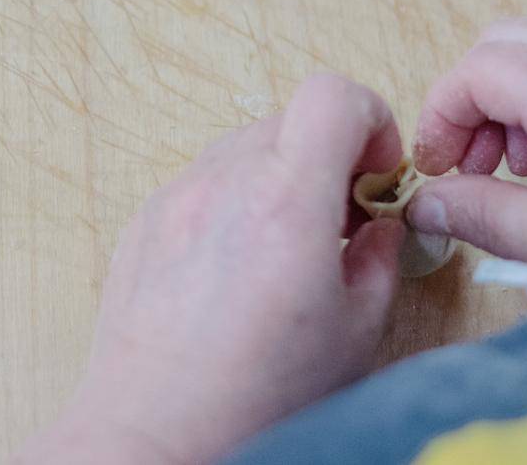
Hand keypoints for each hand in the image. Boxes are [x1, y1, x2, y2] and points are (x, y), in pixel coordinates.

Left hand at [17, 76, 406, 464]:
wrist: (156, 432)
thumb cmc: (254, 397)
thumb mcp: (354, 334)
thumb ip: (380, 260)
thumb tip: (381, 226)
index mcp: (286, 203)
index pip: (332, 95)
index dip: (370, 121)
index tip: (376, 172)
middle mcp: (225, 184)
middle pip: (290, 119)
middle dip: (328, 157)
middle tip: (341, 221)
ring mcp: (177, 197)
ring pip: (244, 147)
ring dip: (278, 178)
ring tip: (288, 250)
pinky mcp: (145, 219)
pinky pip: (203, 182)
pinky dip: (233, 203)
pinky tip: (238, 268)